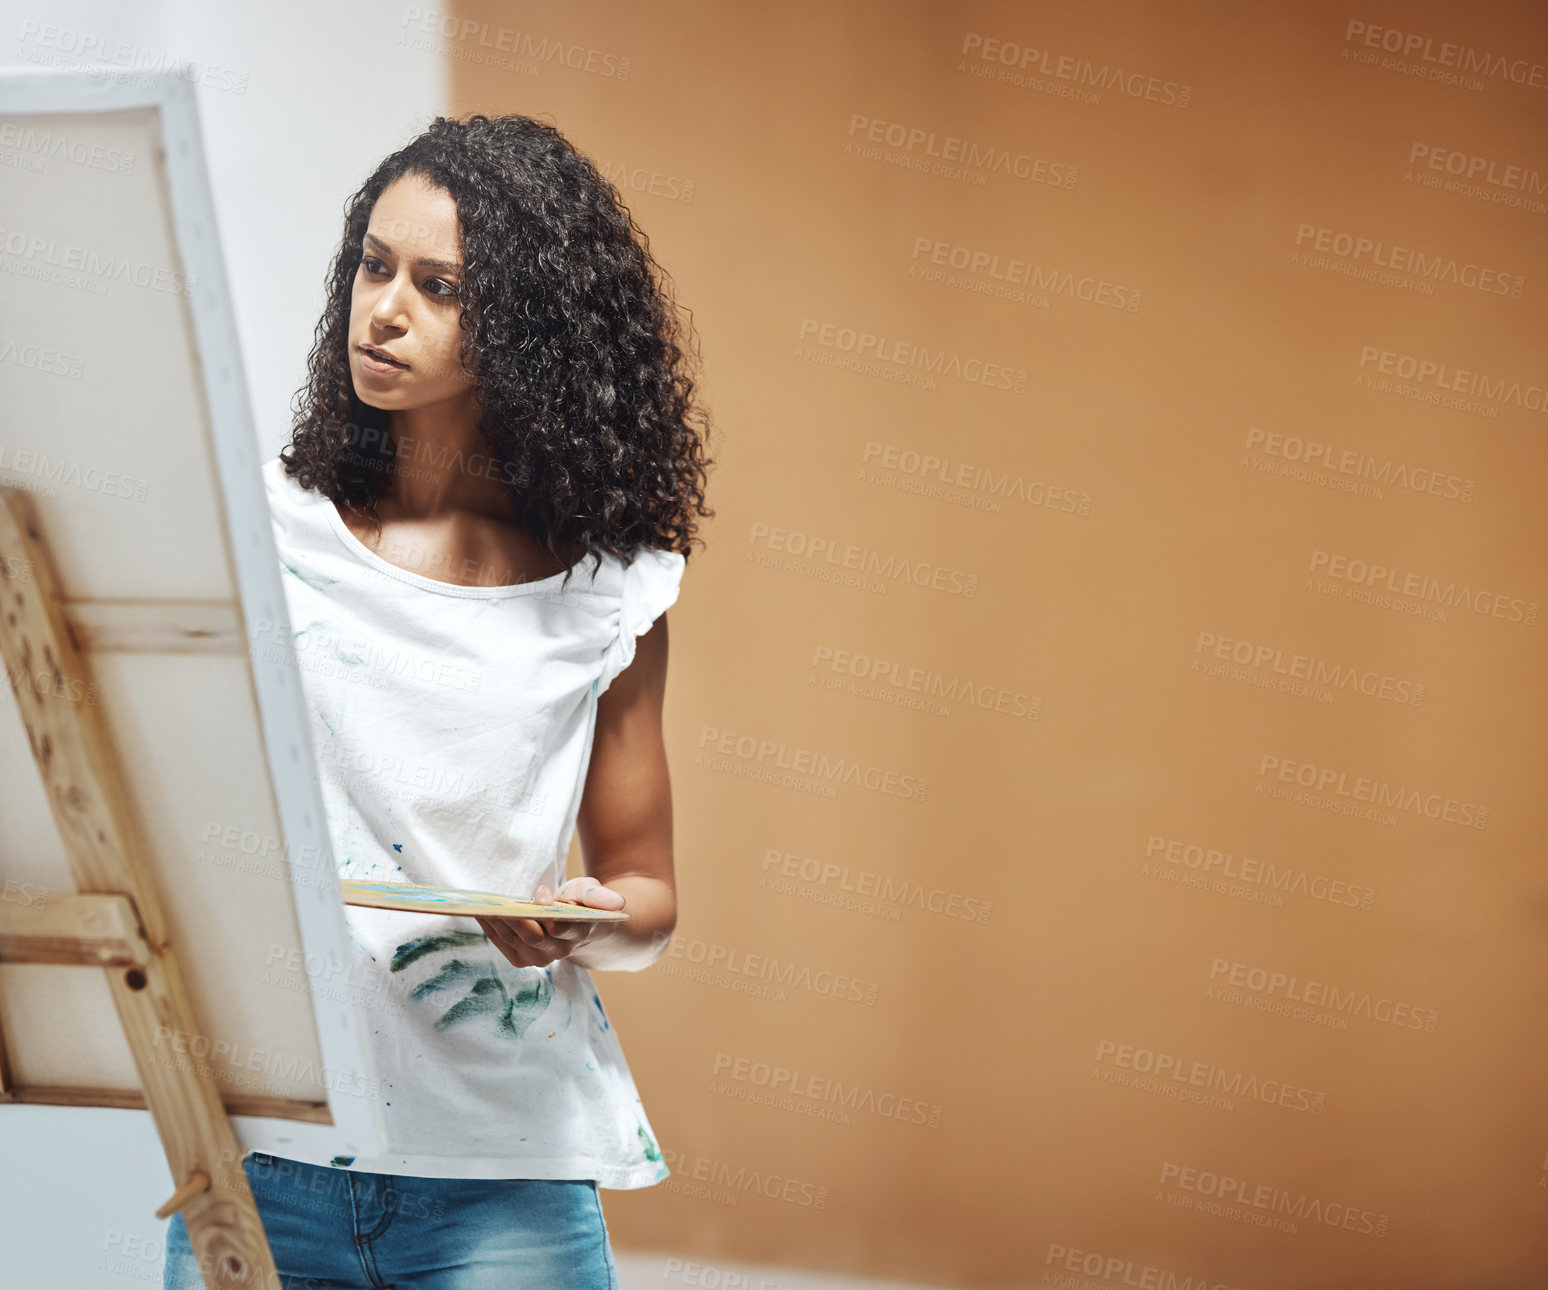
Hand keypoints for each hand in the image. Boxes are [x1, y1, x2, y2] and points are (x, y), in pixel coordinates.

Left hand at [474, 878, 627, 969]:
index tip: (539, 894)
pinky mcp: (522, 958)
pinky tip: (480, 913)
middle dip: (513, 919)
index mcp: (580, 931)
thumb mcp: (592, 891)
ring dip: (496, 923)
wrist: (577, 925)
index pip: (561, 927)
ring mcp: (539, 958)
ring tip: (481, 905)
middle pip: (532, 936)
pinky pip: (503, 944)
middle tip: (495, 901)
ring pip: (514, 940)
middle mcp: (559, 951)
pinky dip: (490, 928)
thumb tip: (618, 903)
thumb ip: (601, 895)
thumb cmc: (583, 902)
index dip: (548, 912)